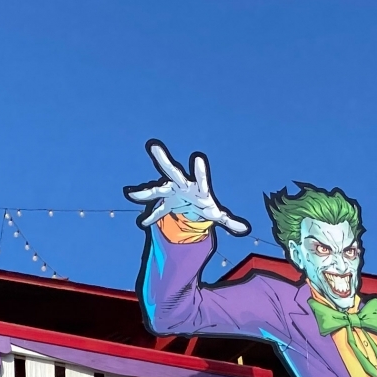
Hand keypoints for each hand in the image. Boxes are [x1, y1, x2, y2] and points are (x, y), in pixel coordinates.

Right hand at [124, 140, 250, 236]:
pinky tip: (142, 222)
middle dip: (163, 160)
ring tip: (130, 193)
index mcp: (198, 187)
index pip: (200, 178)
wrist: (193, 205)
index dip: (200, 170)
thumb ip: (230, 221)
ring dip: (144, 192)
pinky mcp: (164, 202)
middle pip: (172, 172)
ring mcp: (170, 192)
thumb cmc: (206, 206)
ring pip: (156, 189)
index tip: (198, 158)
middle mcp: (182, 185)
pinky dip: (149, 216)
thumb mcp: (218, 215)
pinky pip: (155, 209)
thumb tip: (246, 229)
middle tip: (153, 146)